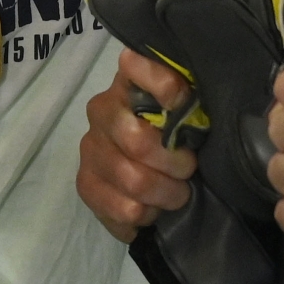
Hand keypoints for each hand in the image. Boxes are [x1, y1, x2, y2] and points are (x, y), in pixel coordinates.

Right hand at [76, 47, 196, 238]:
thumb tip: (198, 106)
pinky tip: (151, 208)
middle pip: (139, 142)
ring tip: (174, 194)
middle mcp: (101, 110)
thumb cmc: (175, 133)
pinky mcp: (85, 183)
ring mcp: (90, 148)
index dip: (165, 85)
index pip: (137, 67)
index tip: (184, 103)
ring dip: (165, 195)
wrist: (145, 168)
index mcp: (128, 82)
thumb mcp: (189, 110)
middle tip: (188, 171)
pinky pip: (123, 210)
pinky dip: (146, 215)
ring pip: (135, 182)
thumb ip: (191, 100)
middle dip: (176, 164)